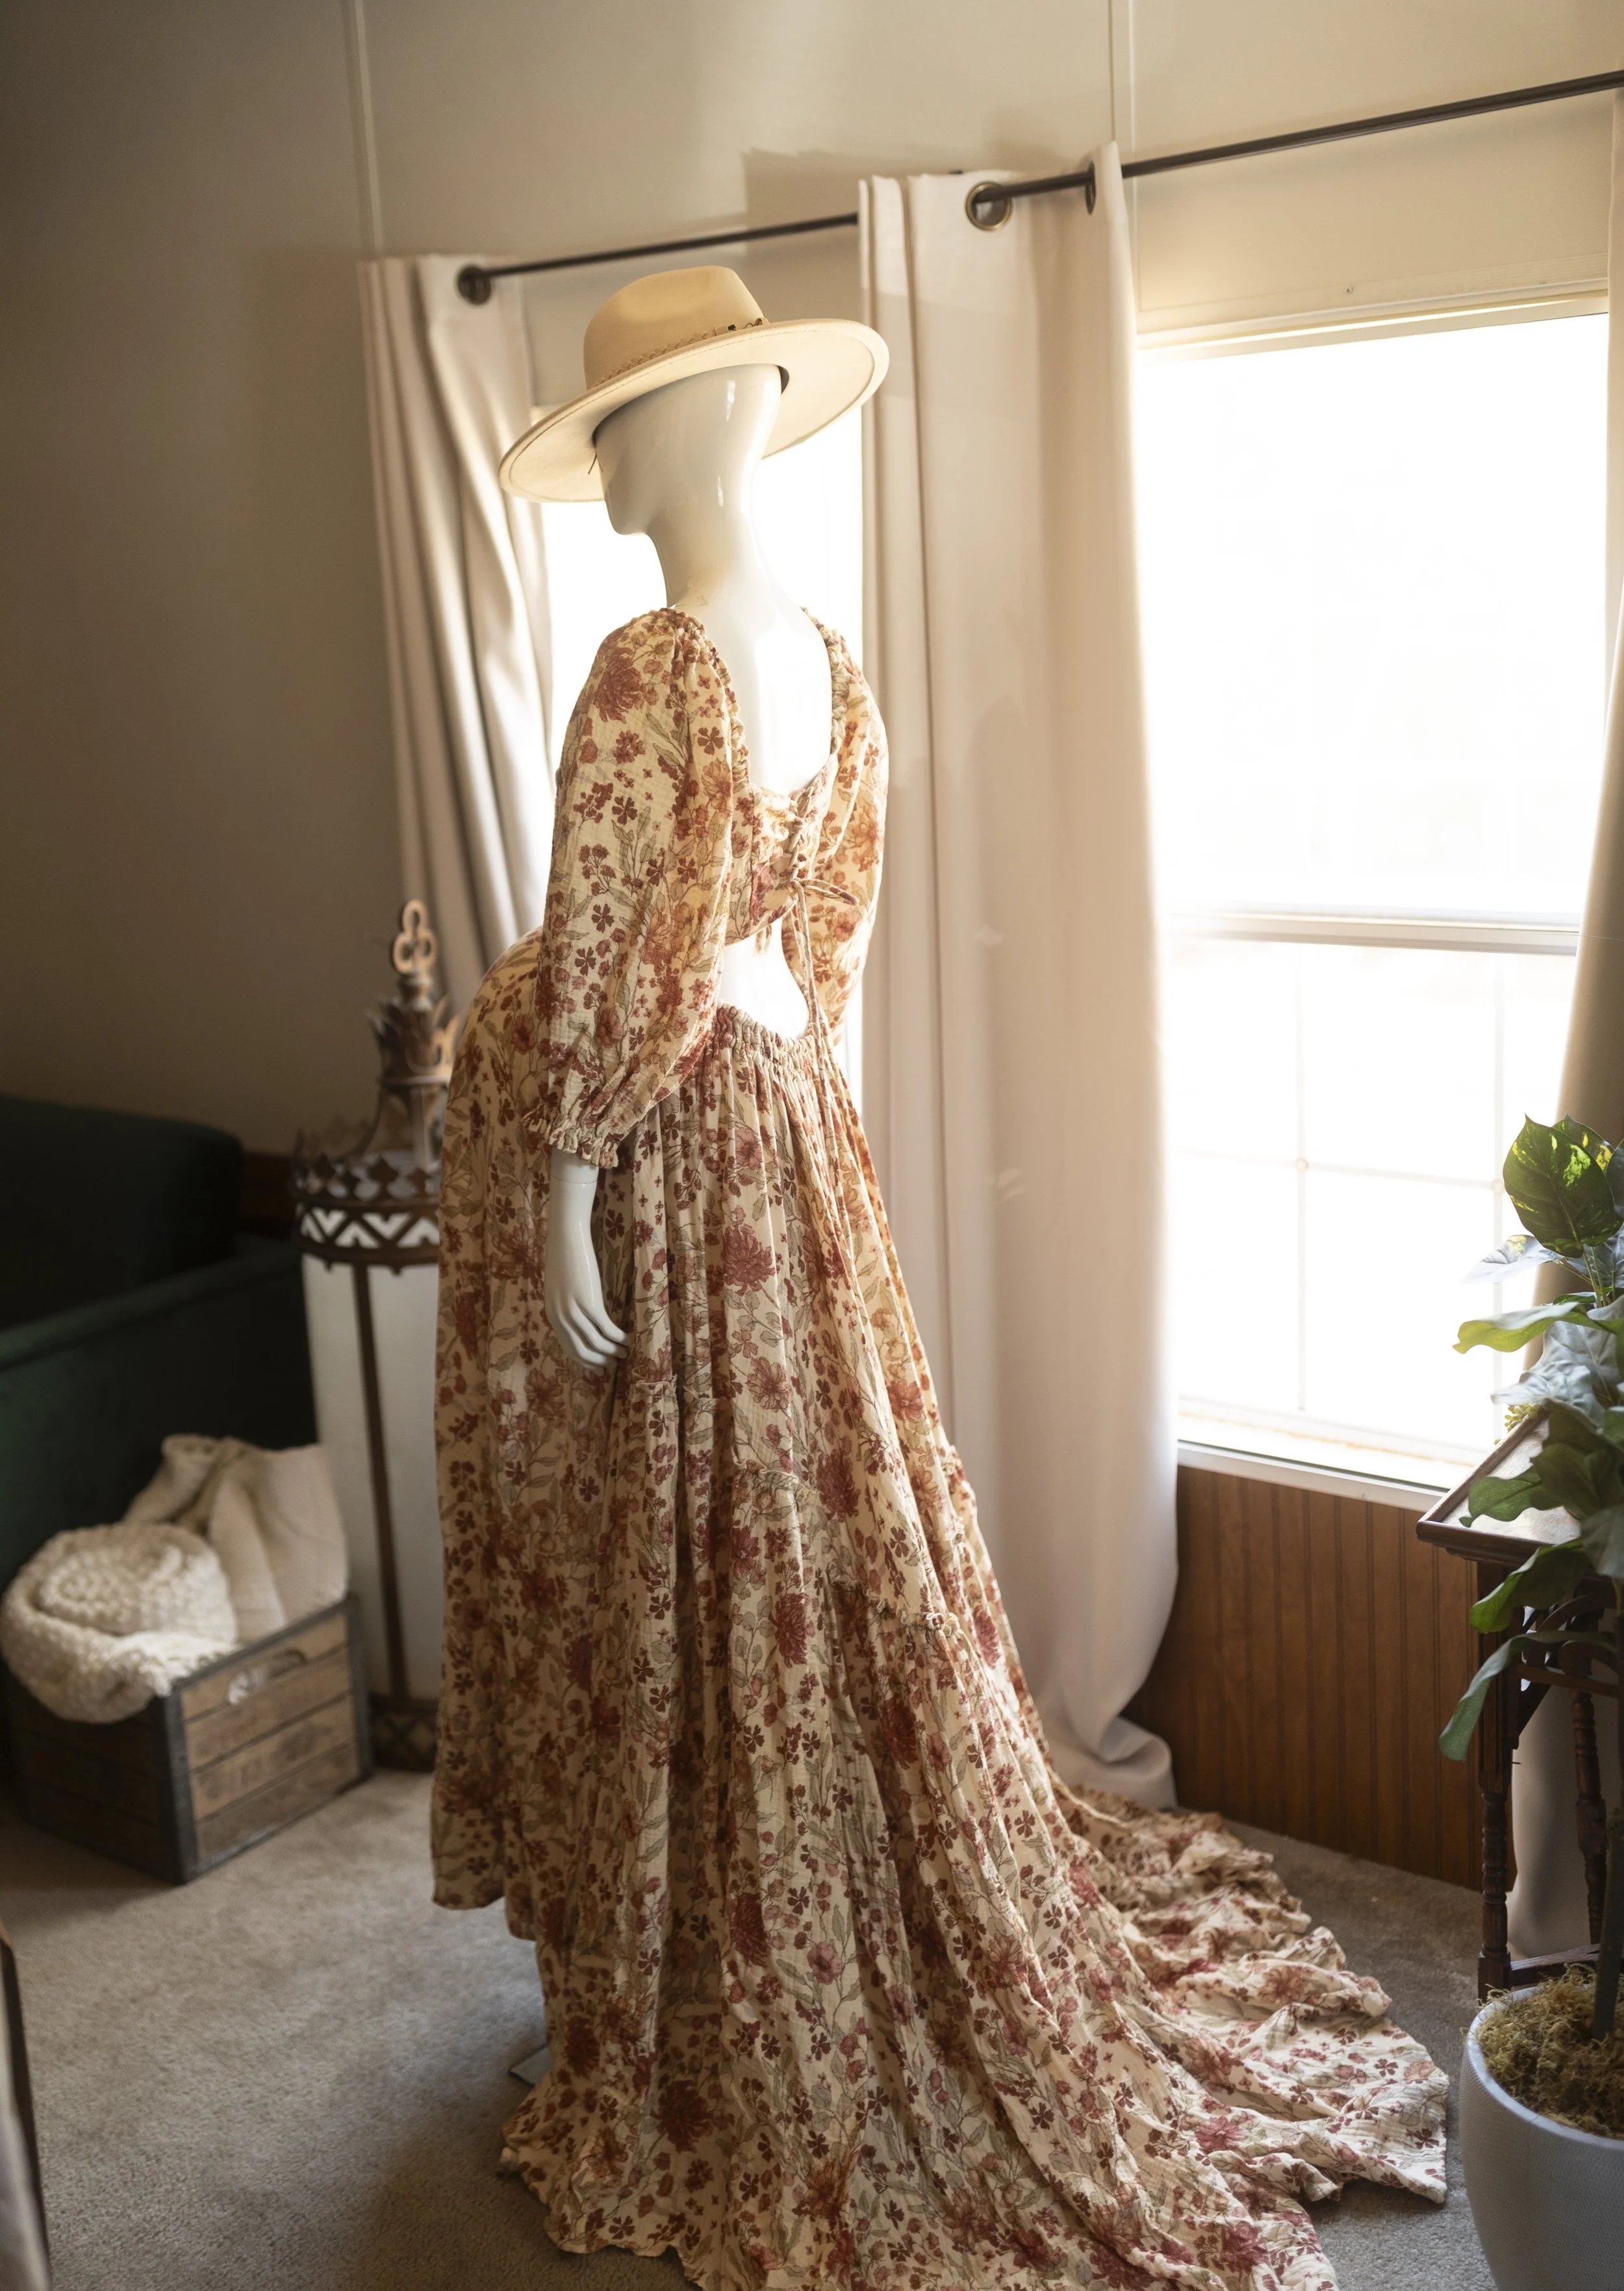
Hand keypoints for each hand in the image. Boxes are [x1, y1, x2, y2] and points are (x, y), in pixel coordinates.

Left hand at [544, 1150, 627, 1367]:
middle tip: (616, 1363)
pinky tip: (627, 1338)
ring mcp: (574, 1312)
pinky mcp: (589, 1303)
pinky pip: (606, 1329)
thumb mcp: (558, 1289)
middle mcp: (560, 1318)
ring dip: (613, 1351)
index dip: (586, 1361)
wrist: (565, 1239)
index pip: (569, 1349)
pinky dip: (618, 1337)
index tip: (599, 1367)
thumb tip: (577, 1321)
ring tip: (626, 1352)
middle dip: (601, 1361)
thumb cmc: (563, 1259)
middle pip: (582, 1351)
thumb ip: (564, 1306)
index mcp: (552, 1315)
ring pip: (596, 1343)